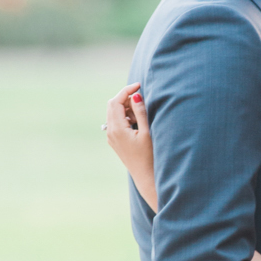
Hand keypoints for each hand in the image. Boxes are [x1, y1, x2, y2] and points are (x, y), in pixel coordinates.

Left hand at [103, 83, 156, 207]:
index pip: (116, 101)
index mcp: (117, 128)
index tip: (139, 85)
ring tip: (142, 113)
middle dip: (126, 98)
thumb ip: (141, 112)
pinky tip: (137, 121)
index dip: (127, 90)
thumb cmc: (149, 155)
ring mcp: (111, 137)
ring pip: (114, 113)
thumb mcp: (147, 132)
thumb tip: (135, 96)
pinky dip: (125, 116)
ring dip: (126, 107)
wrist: (145, 175)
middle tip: (141, 99)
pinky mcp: (115, 140)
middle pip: (112, 105)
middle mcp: (110, 132)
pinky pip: (116, 122)